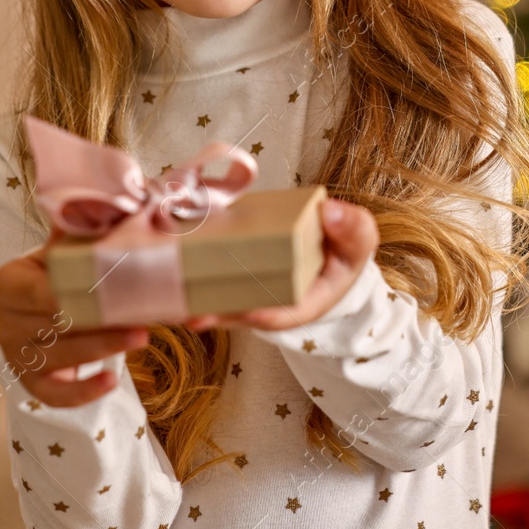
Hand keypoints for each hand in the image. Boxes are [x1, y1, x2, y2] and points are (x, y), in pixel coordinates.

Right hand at [0, 224, 149, 407]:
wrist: (29, 304)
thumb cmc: (51, 271)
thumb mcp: (56, 247)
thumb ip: (76, 229)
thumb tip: (107, 203)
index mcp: (6, 285)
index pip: (41, 292)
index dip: (75, 293)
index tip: (110, 287)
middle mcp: (6, 324)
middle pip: (59, 325)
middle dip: (103, 321)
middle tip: (144, 316)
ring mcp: (17, 357)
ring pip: (63, 357)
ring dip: (104, 348)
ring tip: (142, 336)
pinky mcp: (33, 384)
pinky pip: (55, 395)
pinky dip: (82, 393)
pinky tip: (109, 381)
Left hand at [183, 198, 378, 334]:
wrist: (332, 247)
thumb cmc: (345, 246)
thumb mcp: (359, 239)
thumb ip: (353, 229)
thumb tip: (331, 212)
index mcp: (305, 301)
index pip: (285, 315)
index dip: (267, 315)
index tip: (251, 312)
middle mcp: (274, 302)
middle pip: (244, 314)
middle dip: (220, 315)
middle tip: (195, 314)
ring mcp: (252, 290)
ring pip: (223, 303)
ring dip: (198, 304)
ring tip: (172, 304)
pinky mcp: (236, 274)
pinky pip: (213, 281)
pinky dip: (193, 281)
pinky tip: (168, 277)